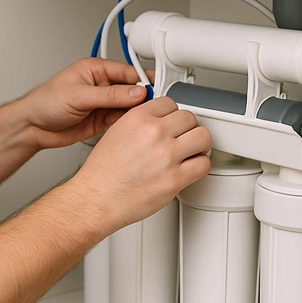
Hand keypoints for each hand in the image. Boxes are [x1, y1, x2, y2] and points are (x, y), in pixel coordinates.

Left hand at [15, 58, 147, 150]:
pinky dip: (130, 123)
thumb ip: (109, 95)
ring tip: (147, 118)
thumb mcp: (79, 96)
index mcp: (95, 70)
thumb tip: (136, 92)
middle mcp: (101, 85)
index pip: (127, 71)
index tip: (156, 89)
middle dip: (144, 97)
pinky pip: (122, 119)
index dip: (143, 80)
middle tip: (156, 105)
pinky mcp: (102, 119)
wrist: (32, 127)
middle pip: (132, 89)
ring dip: (138, 111)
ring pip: (129, 106)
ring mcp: (103, 103)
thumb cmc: (45, 102)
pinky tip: (135, 126)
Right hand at [71, 97, 211, 233]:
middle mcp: (154, 133)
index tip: (172, 124)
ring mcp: (167, 155)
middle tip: (182, 138)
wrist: (97, 199)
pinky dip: (200, 166)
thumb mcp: (115, 132)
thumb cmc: (102, 173)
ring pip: (203, 137)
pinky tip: (190, 168)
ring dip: (199, 144)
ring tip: (191, 151)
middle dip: (186, 129)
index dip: (172, 115)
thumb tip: (159, 121)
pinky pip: (204, 164)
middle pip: (190, 118)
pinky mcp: (176, 178)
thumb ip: (140, 123)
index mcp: (138, 118)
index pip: (170, 103)